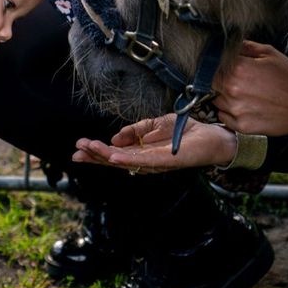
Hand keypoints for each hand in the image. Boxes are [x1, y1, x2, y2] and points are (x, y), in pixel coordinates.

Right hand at [73, 114, 236, 172]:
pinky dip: (126, 159)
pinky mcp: (164, 161)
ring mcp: (153, 163)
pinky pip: (142, 161)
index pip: (114, 153)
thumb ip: (136, 129)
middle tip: (77, 151)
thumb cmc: (185, 131)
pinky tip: (113, 156)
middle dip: (95, 156)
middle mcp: (144, 161)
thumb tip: (115, 138)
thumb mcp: (155, 123)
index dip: (97, 151)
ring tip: (88, 150)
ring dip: (105, 156)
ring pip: (124, 161)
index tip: (79, 146)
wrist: (210, 137)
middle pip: (115, 160)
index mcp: (141, 151)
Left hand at [214, 41, 287, 139]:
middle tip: (236, 80)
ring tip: (243, 94)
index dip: (215, 65)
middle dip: (219, 81)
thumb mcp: (270, 54)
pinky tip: (244, 106)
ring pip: (215, 101)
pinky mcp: (241, 126)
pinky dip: (229, 112)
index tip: (222, 66)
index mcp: (238, 69)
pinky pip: (223, 117)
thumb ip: (245, 47)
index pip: (211, 65)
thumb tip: (227, 44)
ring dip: (223, 97)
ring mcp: (236, 110)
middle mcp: (233, 90)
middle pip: (211, 83)